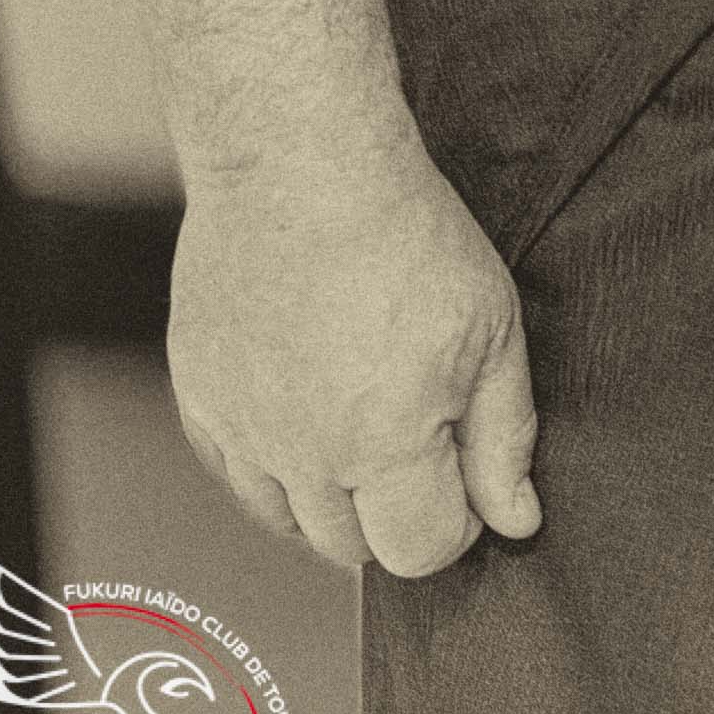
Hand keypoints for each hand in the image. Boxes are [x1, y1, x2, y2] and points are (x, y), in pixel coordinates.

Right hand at [166, 122, 541, 581]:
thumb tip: (514, 520)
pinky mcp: (199, 399)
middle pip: (352, 545)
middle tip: (417, 436)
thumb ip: (503, 438)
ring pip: (290, 520)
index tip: (463, 471)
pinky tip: (306, 414)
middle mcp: (304, 454)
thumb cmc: (407, 232)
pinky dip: (273, 467)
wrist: (299, 162)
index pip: (419, 551)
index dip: (456, 522)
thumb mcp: (492, 328)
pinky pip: (237, 475)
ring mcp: (242, 430)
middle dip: (395, 510)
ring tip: (364, 423)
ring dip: (333, 497)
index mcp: (385, 443)